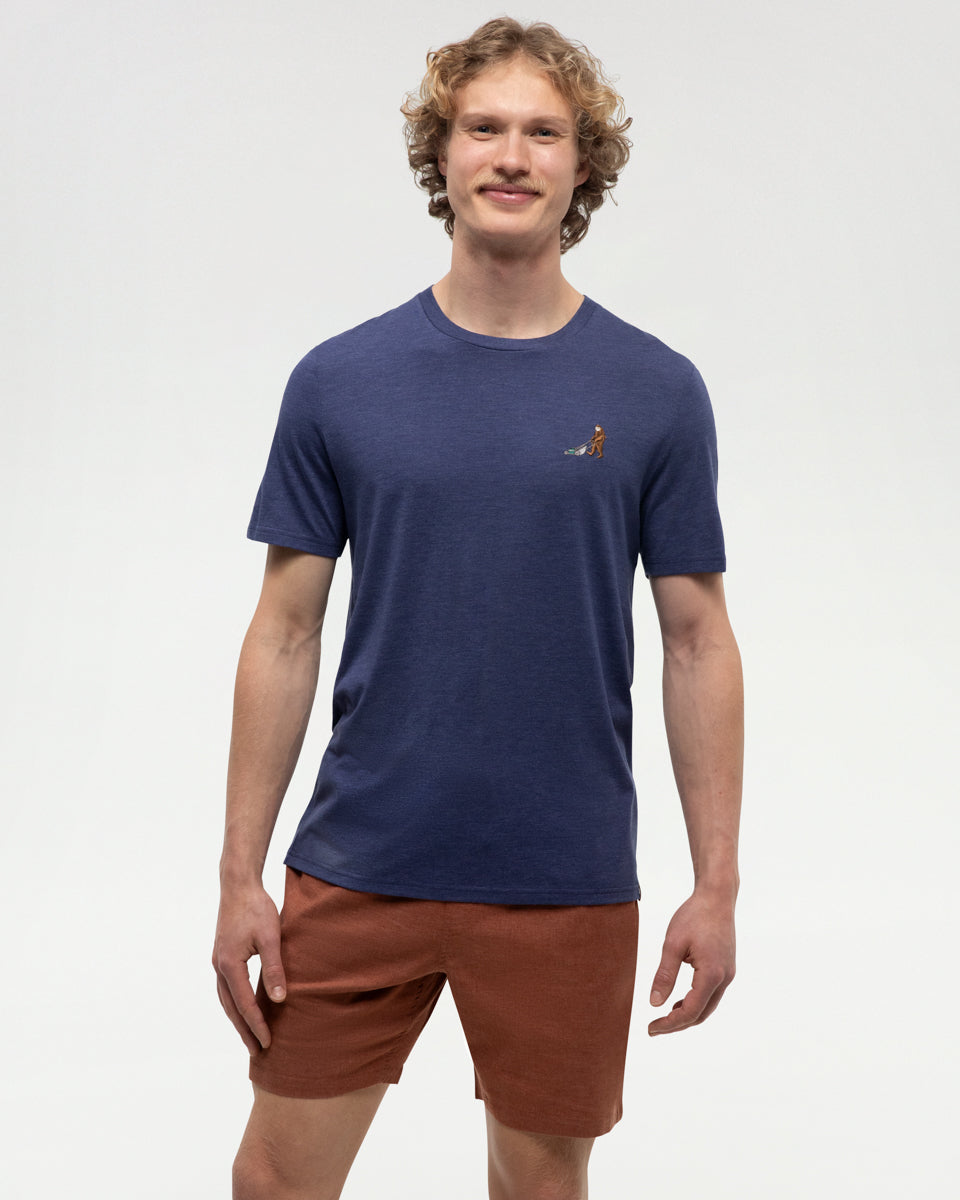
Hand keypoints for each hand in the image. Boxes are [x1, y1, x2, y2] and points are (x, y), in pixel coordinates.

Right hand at [212, 883, 286, 1053]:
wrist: (238, 885)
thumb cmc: (256, 908)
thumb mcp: (271, 937)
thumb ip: (274, 968)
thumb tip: (279, 1000)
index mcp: (230, 964)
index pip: (245, 1004)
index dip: (257, 1025)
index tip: (268, 1043)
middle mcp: (219, 966)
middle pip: (231, 1007)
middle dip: (244, 1030)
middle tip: (257, 1051)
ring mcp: (218, 961)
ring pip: (226, 999)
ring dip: (237, 1019)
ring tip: (249, 1036)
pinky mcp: (222, 955)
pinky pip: (227, 987)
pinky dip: (234, 1003)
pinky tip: (243, 1007)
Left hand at [648, 889, 735, 1035]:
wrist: (717, 897)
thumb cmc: (694, 916)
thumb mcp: (672, 944)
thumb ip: (664, 975)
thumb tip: (654, 1003)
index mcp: (712, 974)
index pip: (690, 1011)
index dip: (670, 1024)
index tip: (651, 1028)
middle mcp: (724, 978)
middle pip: (701, 1014)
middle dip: (678, 1024)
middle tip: (654, 1027)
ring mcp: (728, 973)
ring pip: (708, 1006)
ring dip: (688, 1014)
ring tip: (664, 1016)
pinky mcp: (727, 968)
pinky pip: (712, 994)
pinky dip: (696, 1002)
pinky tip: (679, 1000)